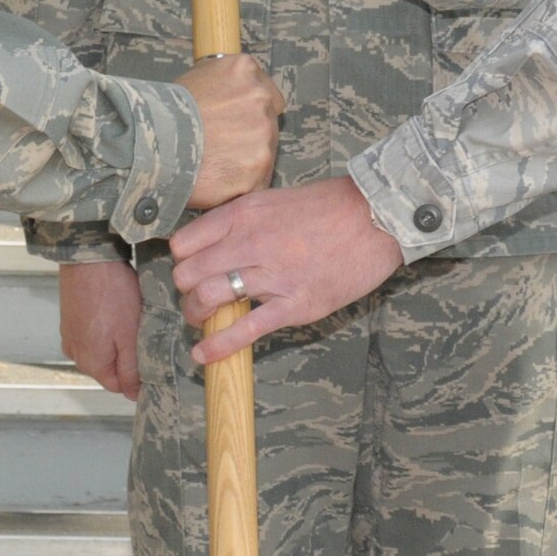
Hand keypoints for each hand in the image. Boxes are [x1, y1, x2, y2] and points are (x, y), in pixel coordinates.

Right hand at [59, 259, 142, 399]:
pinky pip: (92, 333)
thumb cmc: (112, 294)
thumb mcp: (129, 335)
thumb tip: (134, 396)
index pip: (119, 386)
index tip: (153, 354)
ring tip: (129, 318)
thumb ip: (131, 369)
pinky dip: (105, 327)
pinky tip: (115, 309)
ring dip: (116, 340)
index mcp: (90, 363)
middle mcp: (75, 353)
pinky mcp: (69, 318)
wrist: (87, 256)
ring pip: (101, 350)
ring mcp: (69, 335)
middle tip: (143, 332)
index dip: (138, 375)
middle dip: (127, 356)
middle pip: (109, 368)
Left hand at [170, 177, 402, 361]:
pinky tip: (204, 355)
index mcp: (243, 214)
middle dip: (185, 290)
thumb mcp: (274, 200)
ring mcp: (272, 275)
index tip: (190, 269)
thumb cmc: (329, 207)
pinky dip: (218, 346)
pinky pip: (245, 329)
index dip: (181, 261)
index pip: (184, 243)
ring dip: (196, 315)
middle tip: (196, 297)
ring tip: (201, 321)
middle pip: (188, 274)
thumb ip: (243, 220)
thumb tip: (216, 242)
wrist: (375, 217)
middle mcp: (250, 242)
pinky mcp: (295, 304)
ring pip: (208, 298)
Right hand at [175, 53, 282, 207]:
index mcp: (245, 70)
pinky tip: (216, 181)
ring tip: (213, 165)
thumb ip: (225, 88)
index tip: (235, 124)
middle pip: (268, 124)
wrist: (151, 140)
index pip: (267, 95)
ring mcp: (263, 134)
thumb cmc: (164, 112)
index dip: (251, 113)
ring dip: (245, 161)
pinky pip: (255, 181)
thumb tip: (230, 102)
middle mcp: (261, 97)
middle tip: (220, 147)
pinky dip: (238, 185)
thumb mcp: (196, 79)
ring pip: (263, 153)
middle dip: (249, 137)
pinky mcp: (258, 167)